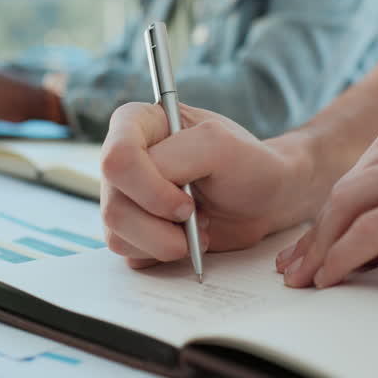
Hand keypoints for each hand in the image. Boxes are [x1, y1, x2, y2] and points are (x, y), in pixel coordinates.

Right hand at [99, 102, 309, 268]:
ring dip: (165, 241)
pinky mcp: (131, 229)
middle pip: (114, 204)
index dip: (149, 188)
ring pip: (117, 233)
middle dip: (161, 223)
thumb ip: (179, 155)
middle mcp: (124, 159)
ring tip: (198, 227)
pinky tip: (187, 238)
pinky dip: (162, 253)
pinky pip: (128, 252)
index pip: (117, 158)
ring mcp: (124, 195)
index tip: (187, 202)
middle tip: (197, 216)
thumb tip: (150, 189)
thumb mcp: (220, 144)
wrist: (264, 198)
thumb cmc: (247, 164)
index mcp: (138, 124)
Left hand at [276, 102, 377, 299]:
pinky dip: (344, 255)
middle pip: (345, 186)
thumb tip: (348, 241)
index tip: (305, 249)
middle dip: (314, 234)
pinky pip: (373, 228)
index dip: (325, 215)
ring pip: (350, 203)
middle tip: (293, 271)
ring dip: (320, 247)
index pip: (355, 171)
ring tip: (307, 280)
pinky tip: (334, 276)